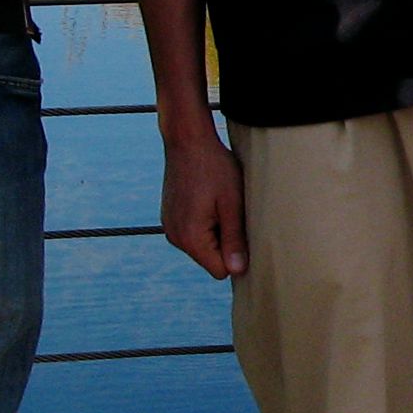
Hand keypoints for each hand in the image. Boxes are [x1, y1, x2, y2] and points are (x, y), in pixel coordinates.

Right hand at [160, 126, 248, 278]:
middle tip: (231, 212)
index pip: (220, 271)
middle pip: (211, 259)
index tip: (243, 231)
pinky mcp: (170, 218)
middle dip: (226, 242)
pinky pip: (194, 233)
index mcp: (191, 237)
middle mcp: (175, 237)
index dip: (236, 256)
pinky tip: (208, 199)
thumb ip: (234, 239)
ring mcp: (170, 227)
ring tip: (219, 204)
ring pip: (203, 246)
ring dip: (216, 231)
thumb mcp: (232, 203)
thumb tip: (238, 271)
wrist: (188, 140)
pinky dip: (205, 223)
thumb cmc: (215, 168)